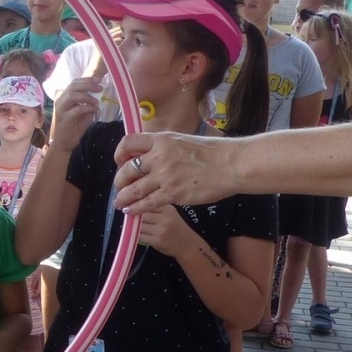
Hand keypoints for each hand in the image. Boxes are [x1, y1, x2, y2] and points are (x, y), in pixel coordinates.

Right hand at [50, 77, 105, 152]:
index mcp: (64, 98)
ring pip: (72, 95)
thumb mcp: (83, 113)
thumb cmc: (73, 127)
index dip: (86, 80)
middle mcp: (60, 101)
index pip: (74, 83)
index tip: (98, 81)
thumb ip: (88, 103)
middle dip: (88, 85)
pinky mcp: (65, 119)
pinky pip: (77, 109)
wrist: (64, 143)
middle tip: (99, 88)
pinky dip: (87, 107)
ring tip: (96, 101)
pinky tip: (94, 109)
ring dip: (87, 96)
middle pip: (73, 86)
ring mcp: (61, 110)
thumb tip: (98, 95)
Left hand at [113, 132, 234, 212]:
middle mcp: (159, 157)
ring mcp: (165, 176)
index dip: (120, 154)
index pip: (128, 143)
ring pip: (133, 189)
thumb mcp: (182, 141)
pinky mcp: (172, 193)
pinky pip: (147, 203)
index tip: (121, 163)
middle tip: (120, 188)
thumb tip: (148, 155)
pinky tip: (131, 211)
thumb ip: (163, 148)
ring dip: (123, 198)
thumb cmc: (211, 152)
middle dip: (120, 181)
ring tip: (120, 203)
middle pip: (127, 170)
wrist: (231, 165)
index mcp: (161, 140)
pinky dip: (136, 209)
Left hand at [133, 204, 193, 257]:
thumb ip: (155, 209)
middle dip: (134, 218)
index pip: (146, 204)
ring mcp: (161, 230)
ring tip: (134, 227)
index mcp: (167, 208)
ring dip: (134, 227)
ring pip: (139, 226)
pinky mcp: (157, 241)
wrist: (188, 245)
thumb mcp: (170, 214)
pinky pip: (140, 236)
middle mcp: (165, 217)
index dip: (136, 206)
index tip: (130, 209)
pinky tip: (137, 235)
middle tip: (130, 220)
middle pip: (141, 215)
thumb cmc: (177, 228)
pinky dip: (136, 236)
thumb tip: (133, 206)